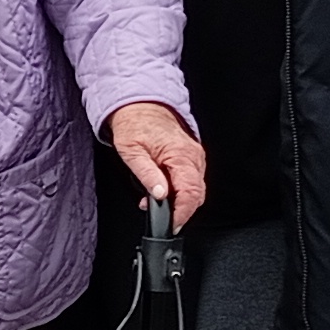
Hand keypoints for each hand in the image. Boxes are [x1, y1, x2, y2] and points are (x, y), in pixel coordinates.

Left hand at [106, 100, 207, 227]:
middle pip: (197, 194)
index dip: (182, 212)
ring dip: (180, 201)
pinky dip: (181, 190)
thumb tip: (160, 195)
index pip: (190, 192)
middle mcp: (192, 156)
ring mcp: (194, 156)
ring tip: (157, 202)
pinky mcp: (191, 157)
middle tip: (163, 218)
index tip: (173, 224)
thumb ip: (147, 175)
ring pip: (196, 188)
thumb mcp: (132, 152)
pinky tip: (165, 191)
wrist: (139, 105)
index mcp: (181, 155)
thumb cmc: (134, 124)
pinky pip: (191, 179)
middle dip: (182, 210)